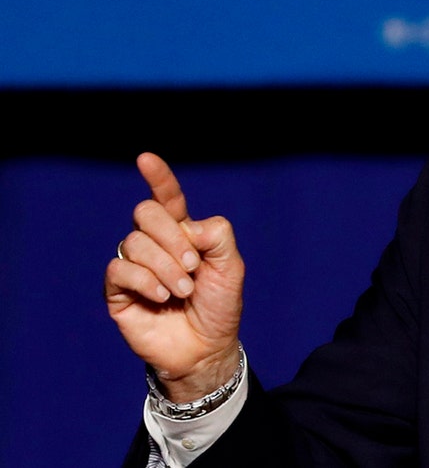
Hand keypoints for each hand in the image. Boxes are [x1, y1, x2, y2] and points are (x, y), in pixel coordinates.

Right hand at [105, 152, 244, 401]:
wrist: (206, 347)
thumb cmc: (219, 305)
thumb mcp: (231, 266)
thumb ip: (217, 235)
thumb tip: (187, 225)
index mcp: (182, 232)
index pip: (167, 198)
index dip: (158, 177)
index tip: (146, 158)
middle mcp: (155, 244)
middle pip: (146, 213)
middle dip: (173, 237)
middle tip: (193, 266)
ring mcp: (134, 266)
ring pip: (135, 242)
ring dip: (165, 267)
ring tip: (182, 290)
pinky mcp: (118, 290)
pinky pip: (120, 269)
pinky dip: (146, 281)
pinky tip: (163, 297)